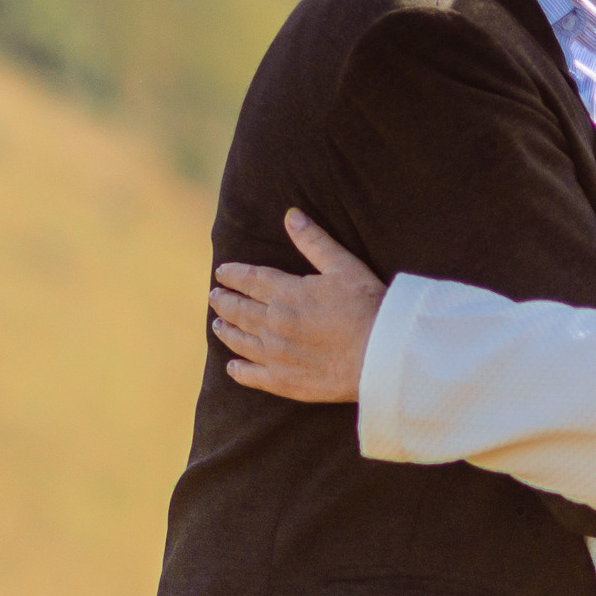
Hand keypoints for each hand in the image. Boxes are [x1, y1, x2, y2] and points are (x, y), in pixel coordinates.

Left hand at [209, 209, 386, 403]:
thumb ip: (314, 242)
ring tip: (218, 324)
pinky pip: (250, 375)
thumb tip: (291, 215)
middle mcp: (272, 323)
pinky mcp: (282, 380)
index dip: (233, 274)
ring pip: (239, 340)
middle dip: (223, 300)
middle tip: (215, 296)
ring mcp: (274, 354)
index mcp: (286, 293)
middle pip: (238, 310)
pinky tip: (233, 365)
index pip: (249, 280)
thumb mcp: (344, 267)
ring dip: (226, 330)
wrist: (380, 353)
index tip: (222, 272)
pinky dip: (237, 369)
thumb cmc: (367, 306)